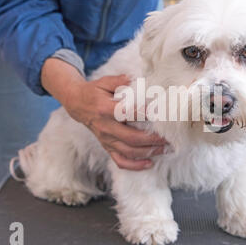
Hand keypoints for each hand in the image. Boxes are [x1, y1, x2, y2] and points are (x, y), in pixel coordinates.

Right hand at [41, 58, 167, 170]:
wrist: (77, 104)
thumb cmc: (95, 92)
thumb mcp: (105, 82)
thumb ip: (121, 80)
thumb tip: (137, 79)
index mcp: (105, 109)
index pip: (126, 114)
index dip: (143, 115)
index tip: (159, 114)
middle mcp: (105, 127)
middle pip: (131, 138)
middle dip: (152, 140)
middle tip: (168, 137)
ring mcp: (105, 139)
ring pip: (128, 151)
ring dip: (148, 152)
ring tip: (164, 149)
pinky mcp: (106, 146)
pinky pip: (120, 161)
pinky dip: (134, 165)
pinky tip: (148, 163)